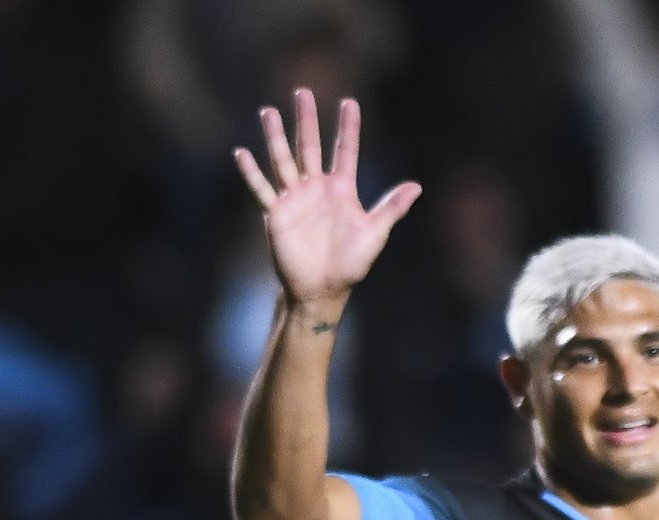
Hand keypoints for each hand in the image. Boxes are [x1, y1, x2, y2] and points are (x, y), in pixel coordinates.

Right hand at [234, 89, 420, 311]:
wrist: (323, 289)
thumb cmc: (351, 264)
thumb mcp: (375, 234)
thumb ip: (392, 208)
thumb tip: (417, 186)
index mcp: (341, 190)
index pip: (345, 152)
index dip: (348, 128)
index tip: (350, 102)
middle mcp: (316, 188)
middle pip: (310, 147)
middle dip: (307, 120)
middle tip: (302, 91)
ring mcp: (294, 198)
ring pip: (283, 161)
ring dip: (275, 137)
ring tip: (268, 111)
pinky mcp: (276, 213)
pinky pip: (262, 189)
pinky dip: (251, 174)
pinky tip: (241, 154)